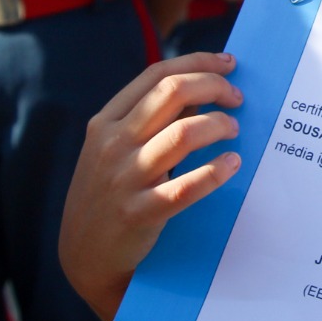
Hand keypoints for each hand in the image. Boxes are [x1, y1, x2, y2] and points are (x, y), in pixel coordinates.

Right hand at [60, 52, 243, 320]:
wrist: (83, 258)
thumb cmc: (111, 193)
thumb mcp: (117, 149)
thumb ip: (153, 119)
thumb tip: (204, 87)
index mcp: (106, 122)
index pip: (156, 74)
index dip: (197, 62)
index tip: (229, 63)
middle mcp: (112, 144)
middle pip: (172, 92)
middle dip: (213, 86)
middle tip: (237, 97)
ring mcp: (124, 178)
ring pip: (183, 134)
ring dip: (218, 124)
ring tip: (234, 129)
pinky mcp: (139, 213)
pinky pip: (185, 188)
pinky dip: (215, 172)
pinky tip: (233, 163)